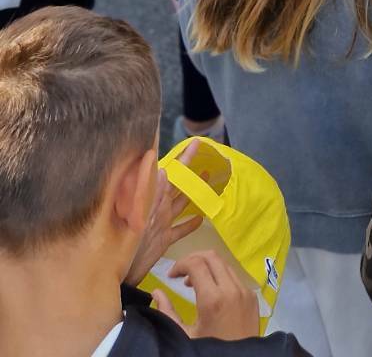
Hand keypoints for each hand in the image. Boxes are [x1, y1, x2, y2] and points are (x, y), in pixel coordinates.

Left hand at [125, 142, 203, 285]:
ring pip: (182, 203)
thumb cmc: (126, 244)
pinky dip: (190, 224)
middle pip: (179, 183)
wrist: (119, 273)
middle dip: (189, 168)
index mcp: (154, 199)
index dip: (183, 158)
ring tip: (206, 177)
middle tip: (201, 152)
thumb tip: (164, 170)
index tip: (195, 143)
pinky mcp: (165, 239)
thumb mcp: (140, 217)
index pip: (172, 173)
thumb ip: (151, 195)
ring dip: (193, 191)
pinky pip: (180, 230)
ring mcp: (163, 223)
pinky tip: (200, 218)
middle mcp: (160, 207)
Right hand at [150, 252, 259, 340]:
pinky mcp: (253, 296)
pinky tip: (213, 292)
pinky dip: (221, 277)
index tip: (171, 276)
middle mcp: (231, 289)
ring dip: (208, 267)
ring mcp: (245, 291)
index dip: (180, 264)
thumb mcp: (184, 336)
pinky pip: (235, 276)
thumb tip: (156, 292)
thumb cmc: (209, 350)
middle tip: (181, 274)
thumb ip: (167, 312)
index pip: (196, 264)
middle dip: (193, 259)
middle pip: (211, 256)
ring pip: (225, 264)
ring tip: (195, 284)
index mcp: (213, 299)